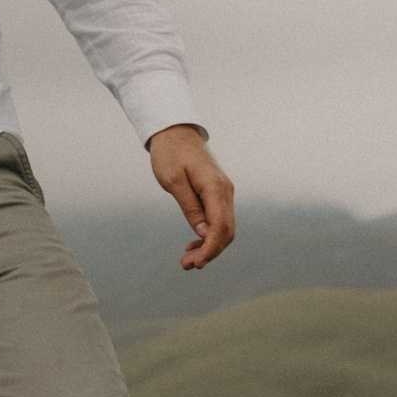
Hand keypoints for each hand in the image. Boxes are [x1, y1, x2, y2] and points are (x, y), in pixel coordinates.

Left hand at [146, 126, 234, 270]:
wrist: (175, 132)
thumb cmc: (170, 154)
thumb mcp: (174, 182)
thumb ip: (191, 208)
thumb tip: (204, 234)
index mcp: (216, 188)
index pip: (220, 228)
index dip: (210, 249)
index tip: (196, 264)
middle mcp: (225, 192)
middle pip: (226, 232)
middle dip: (209, 252)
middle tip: (185, 264)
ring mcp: (224, 193)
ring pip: (224, 228)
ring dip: (209, 247)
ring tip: (187, 259)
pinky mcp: (217, 194)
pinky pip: (219, 220)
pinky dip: (209, 236)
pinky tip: (194, 244)